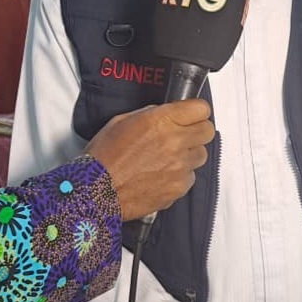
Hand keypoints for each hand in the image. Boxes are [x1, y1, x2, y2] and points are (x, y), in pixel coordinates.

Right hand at [86, 99, 213, 219]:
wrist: (94, 192)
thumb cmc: (103, 158)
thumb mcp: (123, 121)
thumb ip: (151, 114)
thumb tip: (166, 113)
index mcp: (161, 121)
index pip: (201, 108)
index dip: (196, 111)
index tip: (192, 114)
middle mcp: (174, 142)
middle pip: (207, 131)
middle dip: (197, 131)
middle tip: (183, 134)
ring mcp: (179, 166)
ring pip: (201, 155)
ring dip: (189, 154)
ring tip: (167, 158)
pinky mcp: (178, 188)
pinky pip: (190, 177)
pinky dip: (180, 176)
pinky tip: (161, 175)